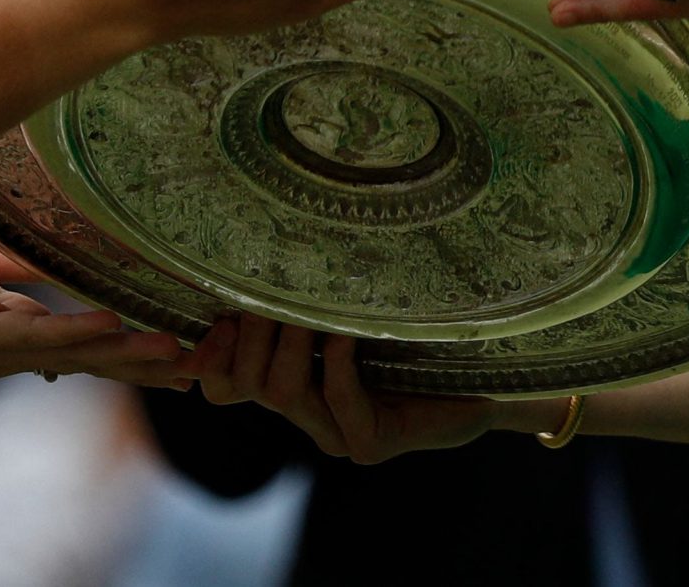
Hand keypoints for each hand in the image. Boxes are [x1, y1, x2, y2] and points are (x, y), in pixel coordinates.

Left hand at [0, 226, 187, 387]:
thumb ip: (21, 265)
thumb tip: (68, 254)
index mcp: (15, 325)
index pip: (88, 340)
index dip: (137, 344)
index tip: (186, 344)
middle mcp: (14, 345)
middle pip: (96, 360)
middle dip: (150, 364)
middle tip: (207, 364)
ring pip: (79, 354)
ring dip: (132, 354)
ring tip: (181, 353)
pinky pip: (41, 335)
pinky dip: (82, 333)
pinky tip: (119, 329)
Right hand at [177, 314, 496, 463]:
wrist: (482, 375)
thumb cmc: (412, 329)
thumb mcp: (350, 305)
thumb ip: (306, 293)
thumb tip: (257, 244)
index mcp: (290, 383)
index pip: (221, 386)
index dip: (206, 358)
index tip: (216, 313)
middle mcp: (306, 414)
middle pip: (245, 384)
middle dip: (252, 333)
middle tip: (269, 291)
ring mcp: (336, 435)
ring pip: (283, 393)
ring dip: (291, 342)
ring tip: (306, 306)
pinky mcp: (371, 445)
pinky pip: (340, 403)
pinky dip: (337, 364)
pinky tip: (346, 334)